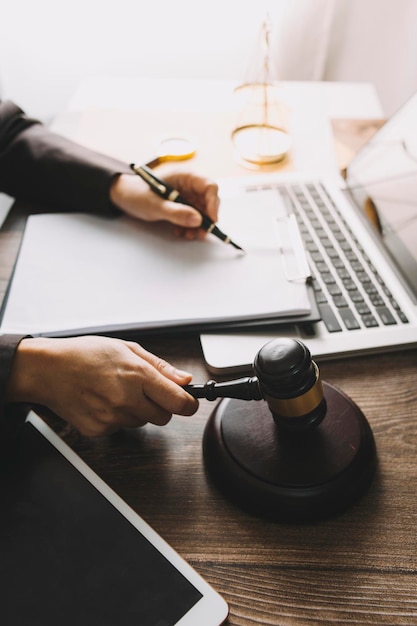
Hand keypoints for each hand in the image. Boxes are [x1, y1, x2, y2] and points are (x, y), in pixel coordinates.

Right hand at [6, 336, 198, 436]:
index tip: (189, 401)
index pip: (180, 402)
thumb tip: (184, 380)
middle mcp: (127, 399)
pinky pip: (120, 428)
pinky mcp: (99, 430)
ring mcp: (112, 418)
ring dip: (136, 410)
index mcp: (138, 376)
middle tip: (143, 389)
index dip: (189, 403)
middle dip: (160, 405)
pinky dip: (116, 417)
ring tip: (115, 390)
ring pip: (142, 422)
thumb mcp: (127, 349)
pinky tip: (102, 400)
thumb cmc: (85, 354)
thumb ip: (160, 367)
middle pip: (164, 417)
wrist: (48, 370)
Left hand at [110, 170, 219, 239]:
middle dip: (206, 219)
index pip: (209, 186)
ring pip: (202, 212)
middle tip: (200, 233)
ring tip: (187, 235)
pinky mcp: (182, 206)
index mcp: (184, 176)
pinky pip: (193, 218)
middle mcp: (188, 185)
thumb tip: (197, 220)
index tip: (212, 220)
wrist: (124, 197)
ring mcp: (186, 196)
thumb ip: (176, 213)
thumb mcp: (155, 205)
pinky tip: (180, 232)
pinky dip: (190, 227)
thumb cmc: (136, 194)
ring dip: (198, 226)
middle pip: (209, 201)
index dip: (213, 203)